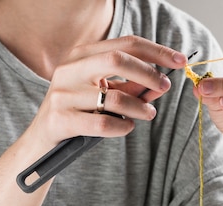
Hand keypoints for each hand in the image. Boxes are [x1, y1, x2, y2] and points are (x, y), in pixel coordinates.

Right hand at [25, 36, 186, 149]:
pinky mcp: (61, 119)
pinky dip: (123, 126)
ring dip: (140, 107)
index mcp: (80, 55)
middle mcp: (69, 69)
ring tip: (148, 114)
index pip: (125, 44)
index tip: (180, 61)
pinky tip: (127, 127)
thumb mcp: (104, 96)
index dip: (156, 51)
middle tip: (165, 87)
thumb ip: (132, 87)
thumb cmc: (79, 115)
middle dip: (148, 72)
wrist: (42, 144)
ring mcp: (62, 94)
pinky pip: (104, 123)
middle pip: (118, 60)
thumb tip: (163, 83)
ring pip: (114, 96)